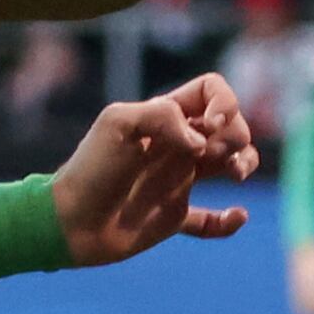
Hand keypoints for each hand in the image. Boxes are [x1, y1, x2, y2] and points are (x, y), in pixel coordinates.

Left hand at [50, 72, 257, 265]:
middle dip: (236, 135)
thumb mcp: (118, 124)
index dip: (223, 102)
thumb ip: (163, 117)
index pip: (210, 91)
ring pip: (230, 164)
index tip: (209, 125)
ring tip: (235, 174)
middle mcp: (176, 146)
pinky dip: (229, 221)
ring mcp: (177, 181)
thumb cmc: (90, 169)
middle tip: (212, 156)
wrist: (68, 222)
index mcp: (164, 118)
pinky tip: (235, 217)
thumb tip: (202, 140)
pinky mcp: (173, 218)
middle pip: (230, 126)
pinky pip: (211, 221)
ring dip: (245, 163)